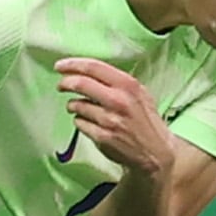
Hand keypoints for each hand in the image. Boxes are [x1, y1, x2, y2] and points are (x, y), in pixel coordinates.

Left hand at [54, 57, 177, 175]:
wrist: (155, 151)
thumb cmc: (145, 120)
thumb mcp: (139, 93)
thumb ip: (115, 81)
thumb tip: (85, 71)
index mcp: (128, 85)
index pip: (94, 67)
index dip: (72, 64)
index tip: (60, 66)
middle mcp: (118, 100)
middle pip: (80, 84)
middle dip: (65, 83)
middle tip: (61, 85)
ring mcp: (109, 120)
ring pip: (76, 105)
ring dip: (73, 105)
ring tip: (80, 107)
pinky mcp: (102, 137)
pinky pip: (79, 123)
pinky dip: (80, 121)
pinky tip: (90, 123)